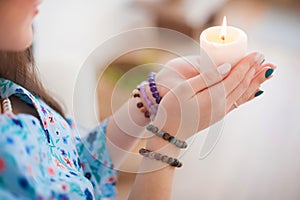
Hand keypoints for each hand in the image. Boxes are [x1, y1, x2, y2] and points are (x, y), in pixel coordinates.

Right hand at [149, 52, 274, 145]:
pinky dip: (248, 92)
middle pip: (242, 84)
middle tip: (264, 57)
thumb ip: (206, 77)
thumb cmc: (172, 109)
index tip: (256, 53)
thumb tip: (226, 67)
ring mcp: (221, 111)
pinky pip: (238, 101)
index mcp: (214, 97)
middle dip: (253, 70)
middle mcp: (222, 105)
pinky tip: (253, 89)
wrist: (170, 132)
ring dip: (254, 81)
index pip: (235, 76)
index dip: (246, 64)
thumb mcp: (184, 89)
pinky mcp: (218, 114)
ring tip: (265, 71)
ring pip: (243, 93)